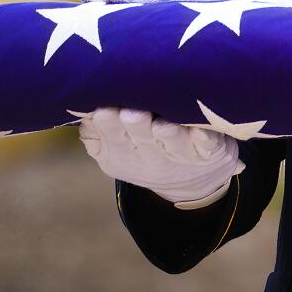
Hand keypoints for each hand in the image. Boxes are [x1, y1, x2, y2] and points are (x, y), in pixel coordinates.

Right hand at [77, 107, 243, 205]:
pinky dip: (205, 138)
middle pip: (142, 139)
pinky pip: (208, 144)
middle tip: (131, 113)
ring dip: (168, 135)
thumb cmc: (144, 151)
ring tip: (162, 126)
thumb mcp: (114, 151)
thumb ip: (94, 135)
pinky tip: (203, 132)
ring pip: (174, 143)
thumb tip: (81, 112)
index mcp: (126, 152)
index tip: (103, 109)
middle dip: (136, 126)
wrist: (192, 182)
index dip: (108, 125)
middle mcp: (153, 154)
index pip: (113, 138)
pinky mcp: (210, 150)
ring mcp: (182, 153)